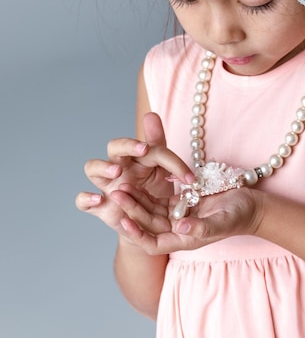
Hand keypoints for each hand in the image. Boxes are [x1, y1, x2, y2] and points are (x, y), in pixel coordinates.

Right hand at [75, 113, 193, 238]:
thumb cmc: (153, 191)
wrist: (146, 223)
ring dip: (103, 167)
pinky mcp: (99, 206)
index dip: (171, 160)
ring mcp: (106, 185)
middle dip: (128, 145)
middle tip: (143, 149)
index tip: (189, 178)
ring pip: (92, 167)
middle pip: (115, 146)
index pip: (152, 148)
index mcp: (138, 156)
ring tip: (116, 171)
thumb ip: (160, 147)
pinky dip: (86, 198)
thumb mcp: (162, 171)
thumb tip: (151, 114)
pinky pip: (82, 200)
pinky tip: (99, 199)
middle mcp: (118, 166)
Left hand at [109, 182, 263, 253]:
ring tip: (120, 186)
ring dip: (135, 199)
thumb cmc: (240, 216)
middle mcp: (176, 230)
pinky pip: (158, 198)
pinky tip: (135, 180)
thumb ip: (202, 227)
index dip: (137, 234)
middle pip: (147, 223)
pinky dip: (146, 191)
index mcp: (184, 240)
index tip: (124, 221)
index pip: (152, 243)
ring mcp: (177, 216)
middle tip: (116, 195)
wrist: (250, 204)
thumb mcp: (223, 221)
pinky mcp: (180, 203)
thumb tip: (180, 228)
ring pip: (150, 210)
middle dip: (131, 210)